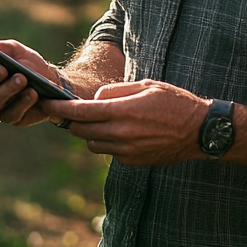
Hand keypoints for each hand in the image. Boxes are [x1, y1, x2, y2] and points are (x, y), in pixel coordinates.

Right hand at [0, 39, 62, 127]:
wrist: (49, 80)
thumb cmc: (27, 63)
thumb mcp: (18, 50)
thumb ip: (5, 47)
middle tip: (3, 68)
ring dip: (6, 90)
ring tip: (22, 78)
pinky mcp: (11, 117)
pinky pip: (11, 114)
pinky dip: (22, 102)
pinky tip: (32, 93)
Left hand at [40, 79, 209, 164]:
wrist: (199, 131)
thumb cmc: (173, 101)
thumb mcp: (144, 85)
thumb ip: (115, 90)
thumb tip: (94, 99)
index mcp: (122, 111)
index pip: (80, 112)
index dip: (59, 108)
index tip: (47, 103)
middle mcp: (121, 133)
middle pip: (80, 131)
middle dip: (74, 121)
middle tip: (76, 111)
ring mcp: (127, 151)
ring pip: (92, 144)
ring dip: (91, 133)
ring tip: (106, 121)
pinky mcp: (133, 162)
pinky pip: (110, 152)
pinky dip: (109, 143)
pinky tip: (124, 133)